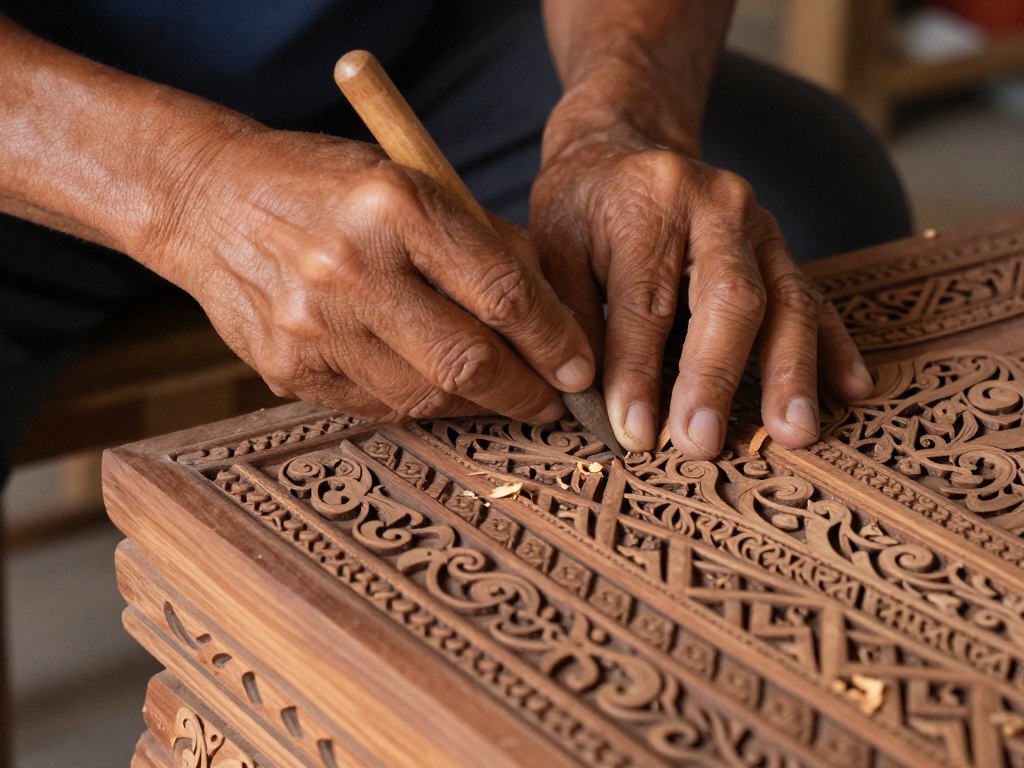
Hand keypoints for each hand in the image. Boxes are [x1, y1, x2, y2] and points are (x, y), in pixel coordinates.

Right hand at [142, 128, 595, 422]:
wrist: (208, 202)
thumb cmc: (324, 185)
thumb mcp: (406, 181)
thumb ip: (476, 243)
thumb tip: (550, 314)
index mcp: (392, 206)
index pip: (501, 291)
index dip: (554, 339)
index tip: (580, 367)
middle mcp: (350, 268)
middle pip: (468, 359)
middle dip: (527, 391)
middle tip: (554, 401)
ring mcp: (312, 327)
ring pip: (426, 395)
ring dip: (479, 405)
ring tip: (504, 396)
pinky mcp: (287, 370)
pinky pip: (380, 407)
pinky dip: (424, 405)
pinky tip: (443, 393)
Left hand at [530, 125, 873, 456]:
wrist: (628, 144)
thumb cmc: (584, 204)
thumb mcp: (555, 244)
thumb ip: (572, 313)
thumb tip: (586, 392)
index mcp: (650, 202)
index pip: (646, 300)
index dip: (639, 371)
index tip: (634, 433)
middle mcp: (717, 207)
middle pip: (730, 297)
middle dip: (717, 376)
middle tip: (704, 442)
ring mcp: (760, 227)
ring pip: (786, 300)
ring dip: (791, 372)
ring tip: (794, 433)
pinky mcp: (782, 249)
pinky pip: (815, 297)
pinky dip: (833, 346)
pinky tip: (850, 389)